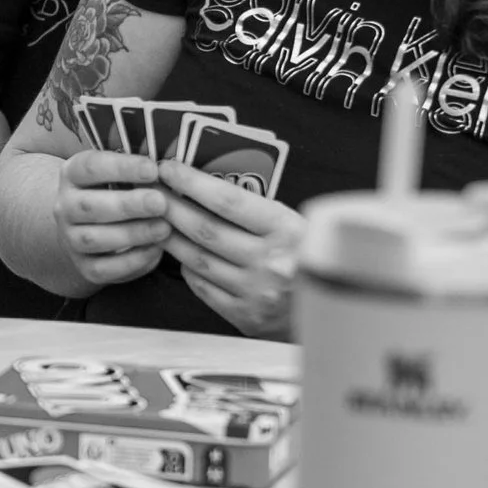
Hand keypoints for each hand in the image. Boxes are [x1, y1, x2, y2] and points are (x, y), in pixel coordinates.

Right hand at [51, 152, 168, 290]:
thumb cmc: (118, 190)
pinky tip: (155, 250)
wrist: (92, 226)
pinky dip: (131, 261)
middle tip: (160, 202)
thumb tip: (170, 171)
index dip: (121, 168)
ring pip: (94, 239)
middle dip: (128, 205)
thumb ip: (139, 171)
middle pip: (90, 206)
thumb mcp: (121, 173)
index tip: (153, 169)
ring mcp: (71, 239)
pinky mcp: (84, 267)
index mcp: (72, 174)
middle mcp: (64, 206)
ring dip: (132, 234)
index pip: (91, 166)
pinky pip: (103, 269)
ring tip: (164, 228)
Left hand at [158, 163, 300, 336]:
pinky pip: (204, 288)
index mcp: (287, 230)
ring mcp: (256, 293)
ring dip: (172, 237)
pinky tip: (183, 255)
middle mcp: (270, 262)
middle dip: (171, 206)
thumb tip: (206, 187)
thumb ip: (257, 210)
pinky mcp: (246, 317)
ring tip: (158, 221)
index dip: (193, 182)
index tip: (171, 169)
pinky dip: (189, 268)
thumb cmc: (312, 259)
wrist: (336, 310)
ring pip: (198, 259)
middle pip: (206, 229)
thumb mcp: (297, 224)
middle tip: (151, 192)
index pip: (229, 200)